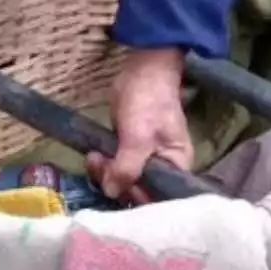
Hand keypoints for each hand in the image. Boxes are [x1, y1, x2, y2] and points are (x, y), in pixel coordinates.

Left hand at [88, 48, 192, 202]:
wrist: (143, 71)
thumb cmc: (149, 103)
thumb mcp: (138, 138)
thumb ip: (127, 169)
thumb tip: (112, 192)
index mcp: (176, 167)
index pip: (159, 198)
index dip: (137, 199)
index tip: (117, 190)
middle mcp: (163, 167)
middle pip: (139, 190)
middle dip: (116, 183)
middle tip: (100, 166)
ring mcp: (145, 159)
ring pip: (124, 180)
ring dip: (105, 173)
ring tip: (95, 158)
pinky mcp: (129, 150)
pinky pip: (116, 166)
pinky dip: (104, 165)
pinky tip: (94, 157)